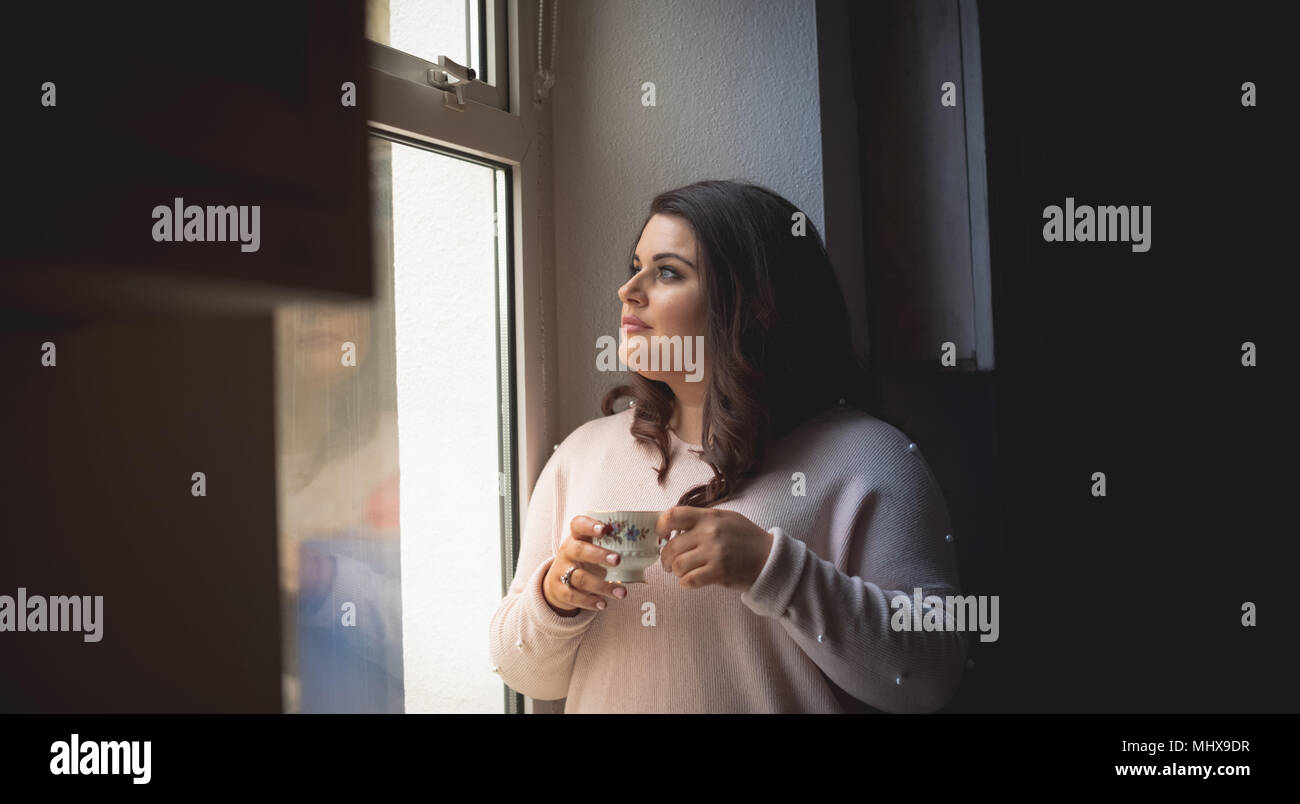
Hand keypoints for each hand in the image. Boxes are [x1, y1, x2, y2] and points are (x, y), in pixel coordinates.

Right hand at [542, 516, 629, 615]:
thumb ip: (614, 544)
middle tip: (618, 560)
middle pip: (579, 550)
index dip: (589, 525)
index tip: (604, 529)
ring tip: (622, 593)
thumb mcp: (593, 549)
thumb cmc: (585, 561)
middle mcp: (567, 551)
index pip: (578, 524)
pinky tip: (603, 603)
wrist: (557, 582)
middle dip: (598, 555)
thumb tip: (655, 541)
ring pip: (580, 577)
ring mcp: (561, 571)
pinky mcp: (559, 590)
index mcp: (577, 537)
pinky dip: (589, 601)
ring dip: (602, 585)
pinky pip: (573, 596)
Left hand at [656, 506, 773, 590]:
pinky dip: (685, 583)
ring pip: (678, 565)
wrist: (769, 558)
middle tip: (668, 563)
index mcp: (709, 516)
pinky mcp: (718, 572)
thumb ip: (702, 519)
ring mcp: (714, 553)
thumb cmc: (746, 538)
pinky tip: (690, 580)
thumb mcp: (726, 518)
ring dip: (676, 571)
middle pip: (672, 546)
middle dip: (666, 558)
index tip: (661, 535)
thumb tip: (674, 527)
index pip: (673, 515)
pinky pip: (689, 580)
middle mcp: (709, 533)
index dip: (660, 526)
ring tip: (681, 572)